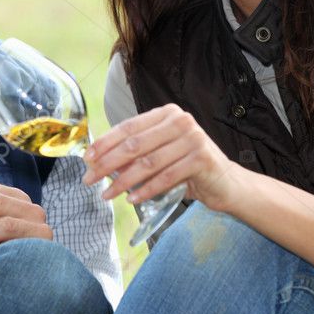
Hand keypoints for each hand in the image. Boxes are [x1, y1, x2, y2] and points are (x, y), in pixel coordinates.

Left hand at [81, 103, 243, 211]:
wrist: (225, 182)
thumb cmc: (188, 167)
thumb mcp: (161, 155)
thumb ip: (136, 154)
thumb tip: (98, 163)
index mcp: (167, 114)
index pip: (129, 127)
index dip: (105, 142)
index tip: (87, 158)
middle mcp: (180, 121)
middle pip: (135, 144)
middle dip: (108, 163)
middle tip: (89, 179)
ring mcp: (193, 138)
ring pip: (148, 163)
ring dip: (123, 181)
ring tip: (107, 194)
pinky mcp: (201, 158)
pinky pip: (166, 177)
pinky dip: (146, 190)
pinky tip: (132, 200)